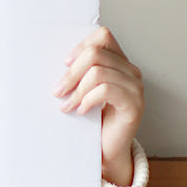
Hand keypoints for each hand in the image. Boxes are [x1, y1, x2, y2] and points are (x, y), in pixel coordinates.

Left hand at [54, 26, 141, 186]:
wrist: (106, 151)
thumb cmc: (92, 121)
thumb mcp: (82, 91)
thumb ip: (77, 74)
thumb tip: (51, 61)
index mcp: (118, 62)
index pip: (102, 36)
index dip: (80, 46)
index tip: (64, 63)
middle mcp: (130, 71)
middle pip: (96, 53)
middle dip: (71, 73)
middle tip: (58, 91)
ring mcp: (135, 87)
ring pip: (98, 72)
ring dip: (77, 90)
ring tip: (67, 105)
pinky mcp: (134, 104)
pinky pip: (106, 90)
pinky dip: (88, 100)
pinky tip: (82, 111)